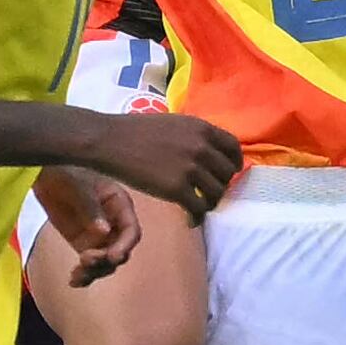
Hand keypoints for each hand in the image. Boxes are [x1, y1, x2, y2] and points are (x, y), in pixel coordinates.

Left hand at [33, 166, 141, 284]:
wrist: (46, 175)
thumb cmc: (66, 173)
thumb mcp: (78, 187)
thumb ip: (90, 208)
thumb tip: (104, 232)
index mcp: (120, 205)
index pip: (131, 231)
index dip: (125, 245)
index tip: (112, 256)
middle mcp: (114, 224)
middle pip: (120, 250)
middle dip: (106, 260)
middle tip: (86, 260)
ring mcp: (100, 236)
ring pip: (105, 262)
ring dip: (94, 271)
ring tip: (77, 274)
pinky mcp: (83, 245)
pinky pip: (89, 264)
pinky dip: (83, 275)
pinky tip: (73, 281)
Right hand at [84, 108, 241, 222]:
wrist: (111, 142)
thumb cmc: (136, 131)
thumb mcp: (174, 124)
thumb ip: (194, 136)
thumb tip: (209, 152)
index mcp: (202, 129)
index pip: (233, 148)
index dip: (234, 163)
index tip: (230, 172)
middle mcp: (201, 147)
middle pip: (226, 174)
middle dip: (219, 185)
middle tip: (208, 193)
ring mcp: (190, 169)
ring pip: (216, 194)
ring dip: (209, 203)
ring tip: (199, 207)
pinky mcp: (177, 189)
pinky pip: (199, 209)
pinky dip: (197, 218)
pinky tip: (190, 220)